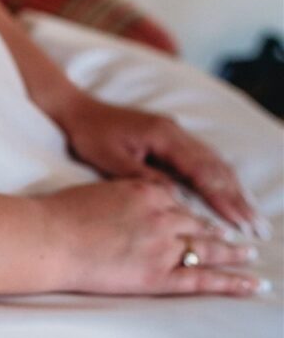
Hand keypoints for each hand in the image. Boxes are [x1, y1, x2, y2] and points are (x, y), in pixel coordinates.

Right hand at [41, 180, 264, 296]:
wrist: (47, 237)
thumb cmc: (59, 214)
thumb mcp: (96, 192)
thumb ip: (121, 198)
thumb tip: (124, 209)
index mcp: (145, 191)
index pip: (177, 201)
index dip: (188, 213)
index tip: (197, 220)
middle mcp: (162, 216)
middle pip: (197, 224)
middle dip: (217, 232)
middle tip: (236, 237)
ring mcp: (163, 246)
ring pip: (208, 249)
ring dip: (233, 254)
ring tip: (249, 257)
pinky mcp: (158, 275)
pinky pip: (203, 280)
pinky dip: (231, 283)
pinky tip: (251, 285)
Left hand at [51, 93, 266, 238]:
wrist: (78, 110)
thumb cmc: (90, 135)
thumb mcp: (111, 160)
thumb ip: (143, 177)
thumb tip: (174, 197)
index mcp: (164, 136)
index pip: (201, 171)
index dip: (222, 198)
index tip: (240, 222)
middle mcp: (176, 133)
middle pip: (216, 168)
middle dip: (238, 198)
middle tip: (258, 226)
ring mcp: (176, 133)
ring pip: (214, 163)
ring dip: (234, 189)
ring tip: (252, 216)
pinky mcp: (171, 138)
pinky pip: (203, 159)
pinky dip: (220, 179)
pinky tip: (231, 194)